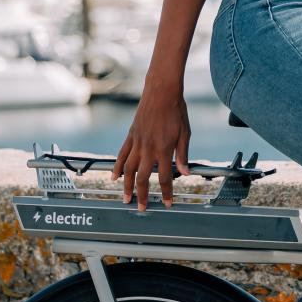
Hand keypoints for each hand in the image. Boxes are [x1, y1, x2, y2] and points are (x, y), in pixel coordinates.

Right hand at [111, 85, 191, 209]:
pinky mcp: (131, 136)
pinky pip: (122, 155)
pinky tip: (115, 178)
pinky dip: (118, 167)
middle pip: (144, 178)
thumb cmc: (176, 112)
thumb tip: (186, 173)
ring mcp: (138, 143)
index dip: (166, 192)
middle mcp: (149, 149)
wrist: (161, 93)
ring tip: (126, 199)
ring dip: (127, 186)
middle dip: (143, 195)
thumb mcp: (185, 133)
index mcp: (165, 149)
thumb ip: (183, 155)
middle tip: (141, 208)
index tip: (167, 203)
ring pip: (129, 170)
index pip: (166, 177)